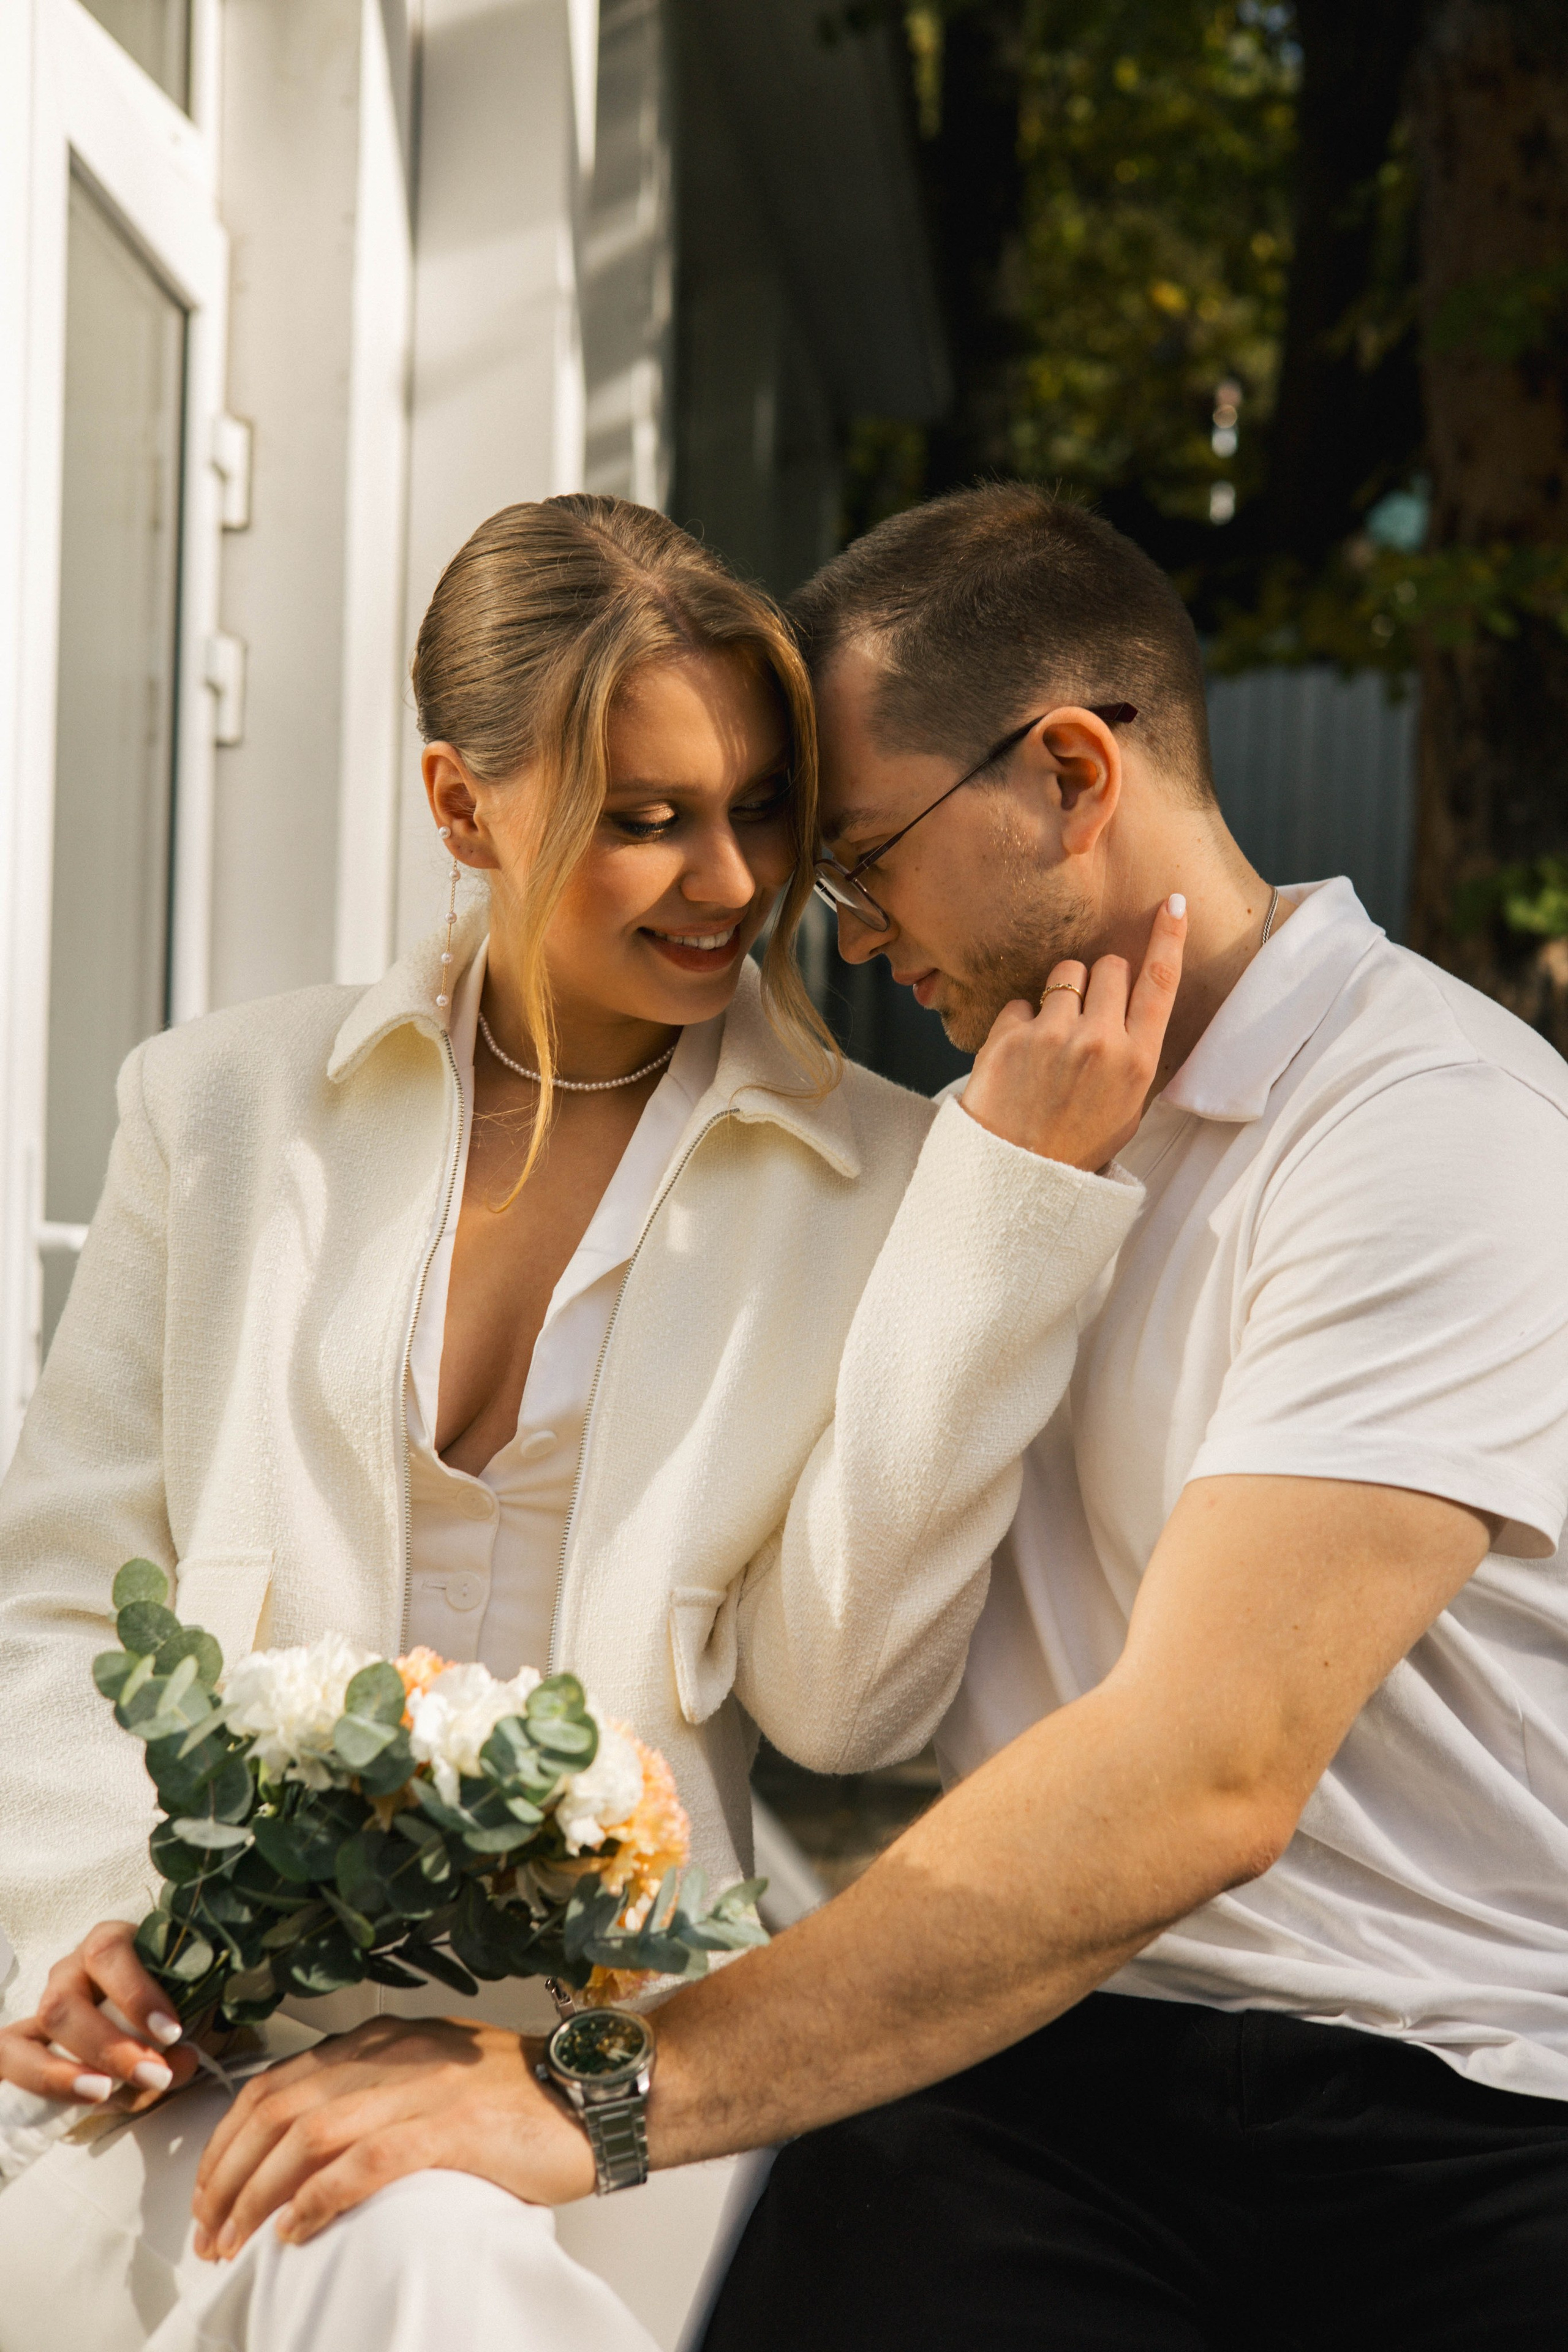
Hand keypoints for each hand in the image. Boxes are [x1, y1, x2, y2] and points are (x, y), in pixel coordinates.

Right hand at [0, 1919, 197, 2108]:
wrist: (128, 2025)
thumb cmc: (155, 2013)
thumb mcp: (171, 2021)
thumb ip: (176, 2043)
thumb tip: (181, 2060)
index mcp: (109, 1946)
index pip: (108, 1953)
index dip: (136, 1993)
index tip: (171, 2031)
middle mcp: (70, 1972)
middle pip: (66, 2003)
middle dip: (109, 2046)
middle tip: (152, 2074)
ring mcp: (43, 2005)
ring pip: (36, 2033)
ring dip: (68, 2070)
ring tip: (106, 2093)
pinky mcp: (21, 2040)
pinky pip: (11, 2056)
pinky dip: (43, 2082)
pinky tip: (77, 2099)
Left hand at [191, 2016, 594, 2258]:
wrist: (596, 2094)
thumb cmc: (521, 2099)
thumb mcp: (434, 2076)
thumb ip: (377, 2094)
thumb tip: (309, 2151)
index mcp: (383, 2039)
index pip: (278, 2081)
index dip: (229, 2138)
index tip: (208, 2189)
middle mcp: (392, 2053)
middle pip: (279, 2107)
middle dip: (228, 2173)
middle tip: (209, 2229)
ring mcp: (421, 2086)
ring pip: (308, 2134)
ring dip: (259, 2193)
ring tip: (236, 2241)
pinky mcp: (451, 2127)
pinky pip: (364, 2162)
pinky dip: (318, 2200)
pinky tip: (296, 2232)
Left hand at [961, 896, 1185, 1169]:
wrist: (1018, 1177)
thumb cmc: (1076, 1143)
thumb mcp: (1127, 1106)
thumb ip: (1135, 1054)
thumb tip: (1138, 1005)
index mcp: (1137, 1062)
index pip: (1160, 983)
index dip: (1169, 938)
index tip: (1174, 904)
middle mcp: (1100, 1043)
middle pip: (1110, 966)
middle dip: (1101, 979)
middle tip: (1087, 1014)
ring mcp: (1053, 1037)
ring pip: (1065, 973)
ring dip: (1061, 994)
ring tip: (1051, 1039)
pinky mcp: (1011, 1037)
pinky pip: (1021, 1002)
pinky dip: (1021, 1022)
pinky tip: (1020, 1058)